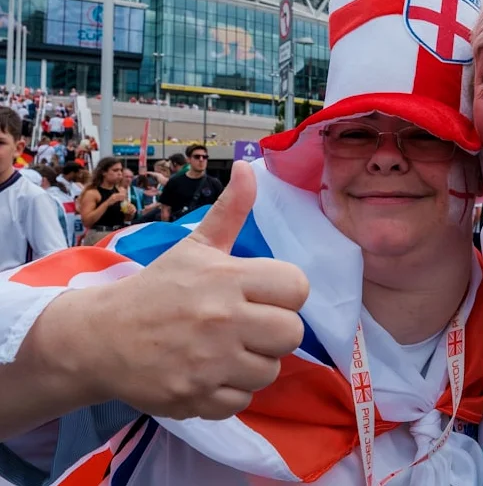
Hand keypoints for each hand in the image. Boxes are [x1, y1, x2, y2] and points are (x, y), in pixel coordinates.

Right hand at [51, 161, 309, 419]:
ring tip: (226, 350)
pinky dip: (229, 392)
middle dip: (274, 331)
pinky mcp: (197, 397)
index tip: (263, 295)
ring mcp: (210, 362)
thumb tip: (247, 166)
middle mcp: (224, 320)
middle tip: (247, 326)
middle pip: (292, 334)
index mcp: (228, 279)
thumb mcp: (194, 248)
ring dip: (253, 363)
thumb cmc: (157, 290)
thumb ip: (230, 211)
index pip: (297, 287)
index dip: (285, 293)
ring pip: (271, 371)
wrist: (100, 339)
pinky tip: (209, 374)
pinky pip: (243, 400)